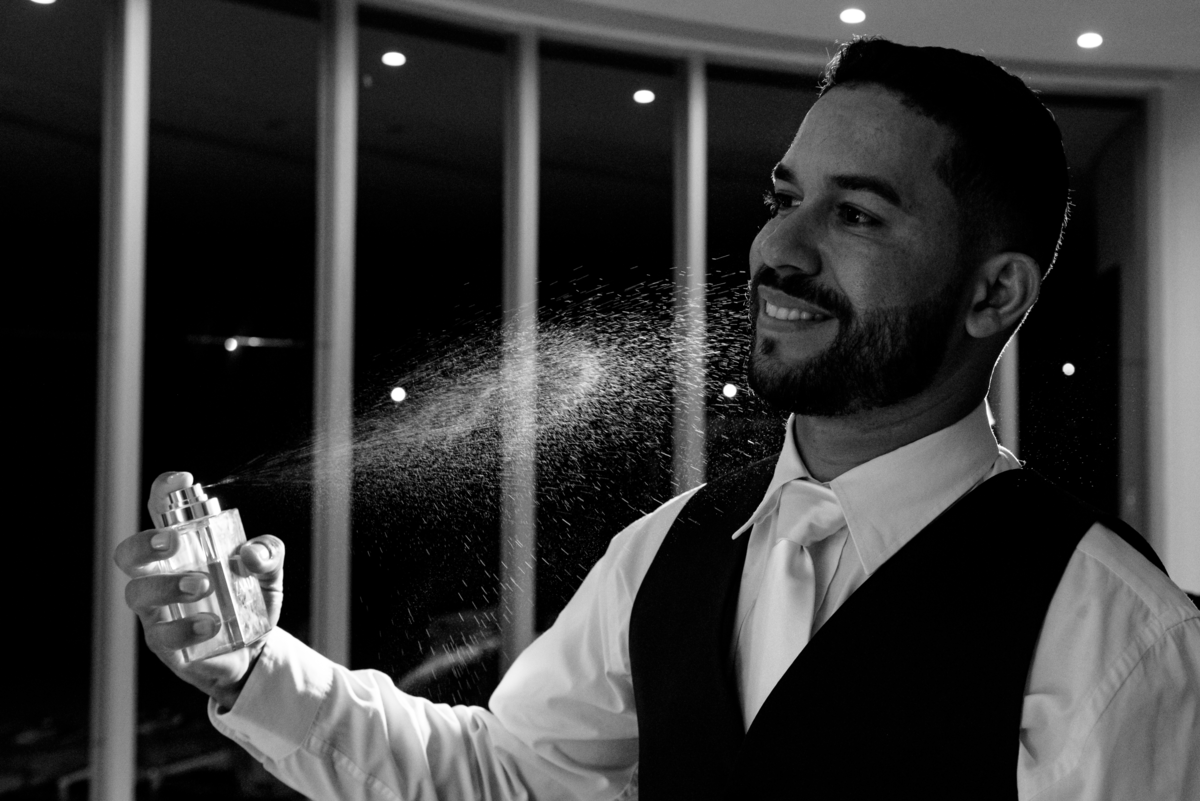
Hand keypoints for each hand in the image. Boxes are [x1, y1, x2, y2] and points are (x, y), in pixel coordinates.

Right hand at [114, 471, 285, 709]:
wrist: (255, 652)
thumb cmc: (250, 601)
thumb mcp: (269, 573)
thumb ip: (268, 554)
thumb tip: (249, 552)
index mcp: (185, 548)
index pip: (163, 514)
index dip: (164, 492)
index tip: (181, 479)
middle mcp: (162, 574)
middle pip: (128, 553)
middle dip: (143, 543)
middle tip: (173, 541)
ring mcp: (158, 610)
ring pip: (137, 592)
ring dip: (168, 585)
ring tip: (203, 585)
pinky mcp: (163, 643)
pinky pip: (162, 634)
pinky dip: (187, 626)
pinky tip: (212, 623)